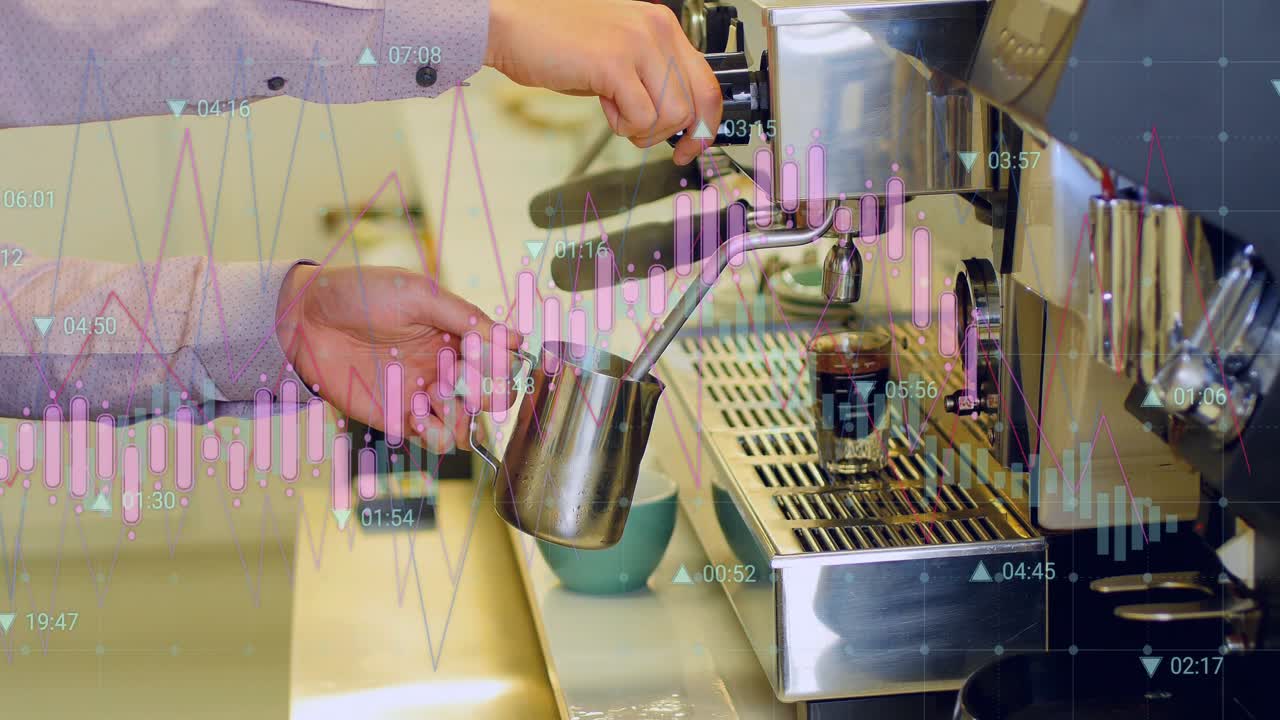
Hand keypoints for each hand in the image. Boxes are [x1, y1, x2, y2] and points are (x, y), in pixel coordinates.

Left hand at [275, 264, 521, 452]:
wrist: (306, 319)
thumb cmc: (360, 294)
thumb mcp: (419, 294)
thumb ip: (468, 317)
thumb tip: (514, 339)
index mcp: (457, 335)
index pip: (502, 361)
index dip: (505, 367)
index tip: (485, 359)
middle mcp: (446, 367)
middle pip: (493, 399)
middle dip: (487, 395)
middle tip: (459, 379)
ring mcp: (424, 396)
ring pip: (468, 427)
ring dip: (461, 416)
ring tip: (432, 394)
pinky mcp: (400, 419)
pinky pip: (435, 442)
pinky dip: (436, 434)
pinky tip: (416, 413)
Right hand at [485, 0, 721, 164]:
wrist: (511, 25)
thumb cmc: (556, 43)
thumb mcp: (618, 54)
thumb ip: (650, 76)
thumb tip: (677, 118)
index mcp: (661, 25)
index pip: (707, 80)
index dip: (706, 122)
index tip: (693, 144)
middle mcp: (656, 29)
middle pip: (698, 101)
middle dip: (683, 135)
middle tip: (667, 148)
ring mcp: (637, 44)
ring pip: (673, 114)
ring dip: (645, 130)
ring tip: (618, 116)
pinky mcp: (615, 63)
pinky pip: (642, 117)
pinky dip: (624, 126)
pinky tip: (604, 107)